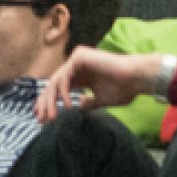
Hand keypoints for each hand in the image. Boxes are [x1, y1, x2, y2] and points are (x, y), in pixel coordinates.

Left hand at [34, 47, 165, 122]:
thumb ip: (89, 102)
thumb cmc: (123, 88)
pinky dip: (64, 91)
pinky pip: (64, 76)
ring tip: (52, 116)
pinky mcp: (80, 56)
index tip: (42, 118)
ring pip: (56, 81)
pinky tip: (68, 104)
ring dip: (51, 100)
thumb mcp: (101, 100)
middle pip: (53, 84)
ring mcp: (77, 60)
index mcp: (81, 76)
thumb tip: (80, 105)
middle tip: (41, 119)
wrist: (135, 79)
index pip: (58, 88)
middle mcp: (77, 66)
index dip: (48, 102)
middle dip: (45, 103)